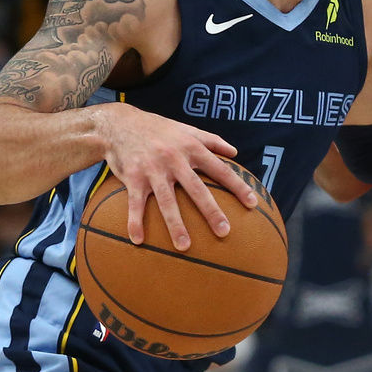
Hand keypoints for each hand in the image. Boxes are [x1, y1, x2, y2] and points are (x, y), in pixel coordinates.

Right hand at [99, 103, 254, 250]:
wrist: (119, 124)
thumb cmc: (158, 128)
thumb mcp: (186, 129)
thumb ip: (212, 140)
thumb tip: (235, 153)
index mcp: (191, 148)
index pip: (219, 169)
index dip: (237, 186)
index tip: (252, 204)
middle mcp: (174, 159)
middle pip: (196, 189)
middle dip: (211, 211)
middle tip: (224, 232)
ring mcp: (153, 170)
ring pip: (167, 201)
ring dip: (176, 225)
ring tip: (185, 247)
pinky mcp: (133, 177)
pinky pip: (135, 203)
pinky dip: (135, 222)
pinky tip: (138, 241)